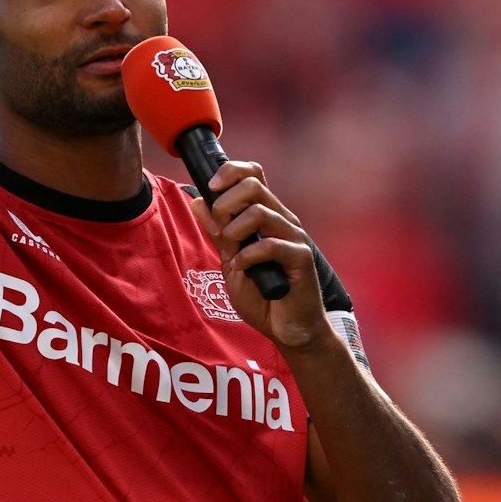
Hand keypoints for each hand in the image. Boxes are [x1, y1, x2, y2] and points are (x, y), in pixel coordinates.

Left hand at [187, 162, 328, 350]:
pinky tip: (244, 269)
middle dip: (224, 204)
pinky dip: (248, 256)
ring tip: (233, 254)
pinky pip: (270, 244)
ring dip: (234, 231)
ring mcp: (294, 237)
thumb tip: (199, 201)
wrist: (289, 329)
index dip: (230, 172)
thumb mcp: (231, 262)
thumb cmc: (263, 297)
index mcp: (267, 215)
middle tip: (221, 231)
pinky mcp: (301, 258)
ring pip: (259, 211)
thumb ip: (218, 233)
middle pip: (252, 184)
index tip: (211, 187)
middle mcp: (282, 220)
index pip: (253, 173)